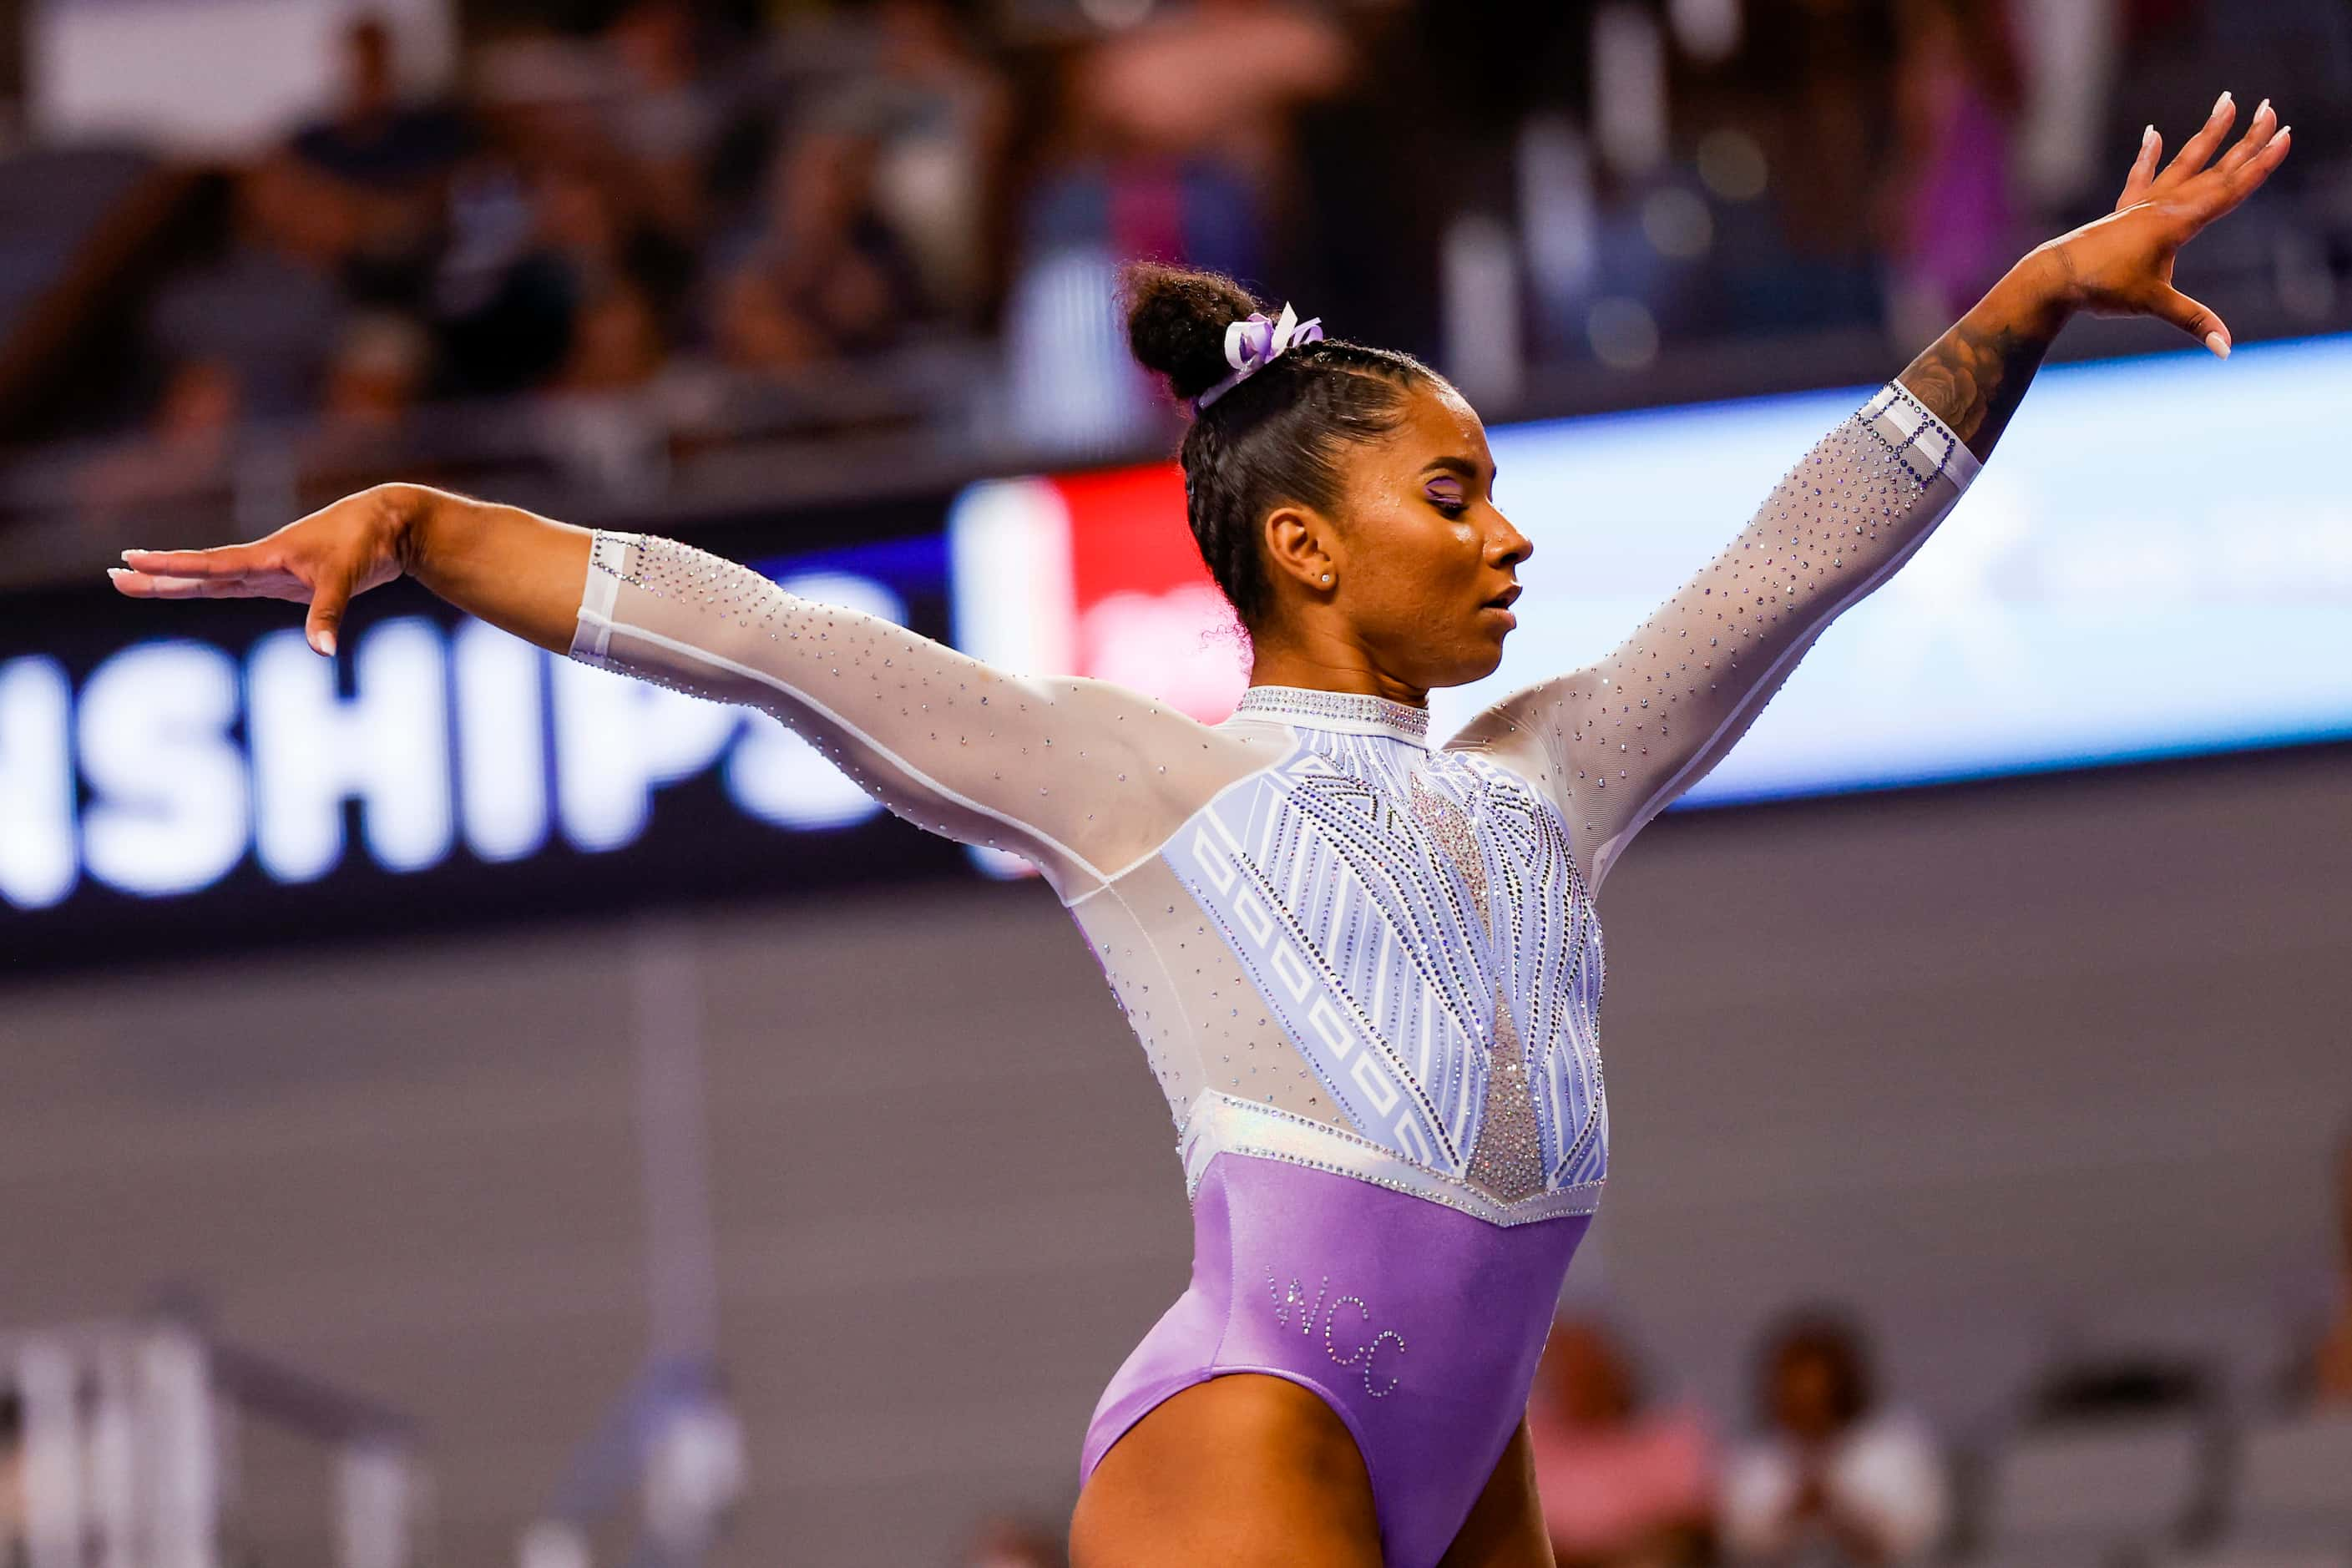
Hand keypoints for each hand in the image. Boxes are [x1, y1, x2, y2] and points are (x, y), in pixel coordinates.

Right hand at [106, 485, 415, 656]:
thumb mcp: (348, 577)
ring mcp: (272, 571)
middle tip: (115, 575)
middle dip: (158, 577)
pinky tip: (196, 587)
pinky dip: (214, 587)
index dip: (170, 567)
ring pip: (214, 579)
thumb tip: (322, 652)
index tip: (130, 560)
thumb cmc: (367, 542)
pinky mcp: (288, 579)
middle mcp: (262, 563)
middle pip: (200, 573)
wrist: (391, 523)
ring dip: (178, 582)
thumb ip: (329, 614)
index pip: (208, 565)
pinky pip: (240, 585)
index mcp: (267, 558)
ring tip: (137, 581)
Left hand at [2039, 90, 2290, 355]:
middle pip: (2215, 168)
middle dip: (2247, 139)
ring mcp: (2142, 205)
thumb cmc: (2102, 289)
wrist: (2053, 279)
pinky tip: (2153, 134)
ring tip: (2227, 100)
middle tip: (2271, 108)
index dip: (2260, 164)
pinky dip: (2148, 156)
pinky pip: (2140, 177)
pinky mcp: (2122, 212)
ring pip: (2184, 162)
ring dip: (2209, 133)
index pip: (2230, 189)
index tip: (2284, 135)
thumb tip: (2226, 350)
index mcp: (2178, 223)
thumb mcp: (2153, 304)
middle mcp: (2163, 205)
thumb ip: (2194, 322)